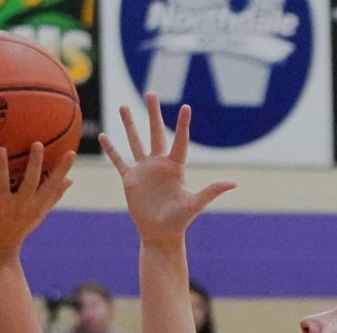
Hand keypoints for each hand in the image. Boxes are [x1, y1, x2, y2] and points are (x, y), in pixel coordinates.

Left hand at [0, 142, 75, 264]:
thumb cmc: (18, 230)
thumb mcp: (38, 214)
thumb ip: (53, 196)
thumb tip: (70, 180)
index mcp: (36, 206)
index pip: (53, 186)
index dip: (62, 170)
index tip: (71, 153)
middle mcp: (22, 206)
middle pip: (31, 182)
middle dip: (35, 163)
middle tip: (37, 144)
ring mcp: (3, 209)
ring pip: (3, 184)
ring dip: (1, 167)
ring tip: (1, 149)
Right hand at [99, 91, 234, 247]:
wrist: (161, 234)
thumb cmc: (180, 221)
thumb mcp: (195, 204)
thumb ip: (212, 191)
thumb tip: (233, 183)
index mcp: (175, 166)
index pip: (179, 140)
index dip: (182, 124)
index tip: (185, 107)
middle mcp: (159, 164)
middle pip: (155, 132)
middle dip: (152, 113)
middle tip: (150, 93)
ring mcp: (144, 170)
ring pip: (135, 141)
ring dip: (129, 124)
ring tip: (123, 106)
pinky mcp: (131, 179)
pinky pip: (119, 160)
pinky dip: (111, 149)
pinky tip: (103, 136)